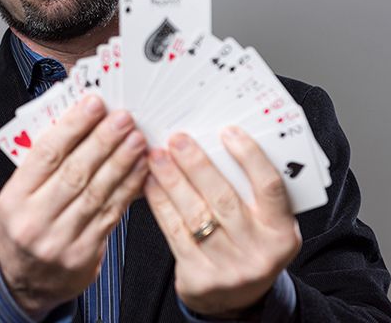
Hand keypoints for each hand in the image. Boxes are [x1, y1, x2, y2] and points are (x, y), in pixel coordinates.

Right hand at [0, 95, 148, 317]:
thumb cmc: (23, 231)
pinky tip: (139, 171)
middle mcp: (34, 220)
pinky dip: (128, 189)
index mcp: (13, 200)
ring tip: (137, 139)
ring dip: (122, 162)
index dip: (72, 126)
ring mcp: (61, 239)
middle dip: (103, 140)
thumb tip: (76, 127)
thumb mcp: (17, 199)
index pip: (44, 155)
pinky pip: (111, 215)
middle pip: (74, 172)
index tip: (93, 105)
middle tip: (124, 118)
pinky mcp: (86, 254)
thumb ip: (41, 169)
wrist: (24, 283)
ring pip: (97, 192)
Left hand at [143, 129, 300, 317]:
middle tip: (177, 139)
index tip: (228, 132)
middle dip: (197, 164)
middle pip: (224, 198)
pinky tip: (150, 183)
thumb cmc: (248, 247)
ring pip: (195, 214)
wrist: (235, 298)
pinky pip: (174, 232)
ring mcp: (229, 267)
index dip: (250, 157)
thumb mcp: (265, 224)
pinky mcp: (199, 277)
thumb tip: (217, 146)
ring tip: (156, 156)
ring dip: (171, 180)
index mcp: (282, 232)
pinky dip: (160, 203)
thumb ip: (251, 193)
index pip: (270, 188)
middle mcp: (259, 251)